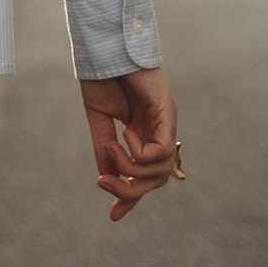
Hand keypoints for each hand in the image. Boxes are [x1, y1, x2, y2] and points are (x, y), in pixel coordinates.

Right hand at [78, 67, 180, 224]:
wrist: (104, 50)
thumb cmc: (103, 77)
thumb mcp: (100, 123)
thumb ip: (106, 152)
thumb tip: (108, 181)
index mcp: (145, 132)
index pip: (147, 175)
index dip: (132, 197)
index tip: (113, 216)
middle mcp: (161, 129)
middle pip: (158, 179)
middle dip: (131, 190)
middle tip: (104, 183)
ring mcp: (166, 121)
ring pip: (162, 170)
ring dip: (132, 170)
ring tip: (112, 148)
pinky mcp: (167, 112)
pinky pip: (161, 150)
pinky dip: (140, 153)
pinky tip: (125, 135)